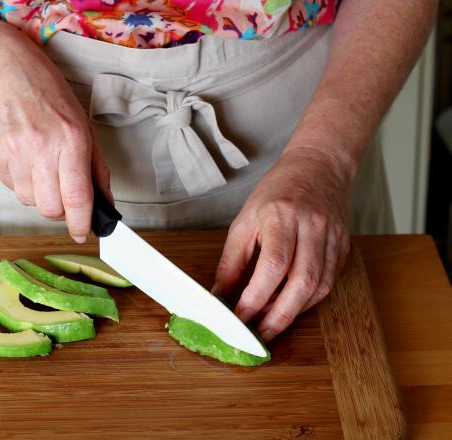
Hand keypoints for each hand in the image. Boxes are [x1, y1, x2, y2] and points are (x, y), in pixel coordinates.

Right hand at [0, 36, 111, 242]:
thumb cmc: (45, 90)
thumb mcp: (82, 123)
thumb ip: (96, 168)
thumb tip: (105, 203)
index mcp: (69, 139)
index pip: (77, 198)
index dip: (81, 223)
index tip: (83, 233)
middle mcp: (40, 149)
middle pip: (51, 209)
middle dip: (62, 210)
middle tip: (65, 193)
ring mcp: (12, 154)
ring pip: (30, 202)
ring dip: (41, 195)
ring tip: (42, 167)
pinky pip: (12, 188)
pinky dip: (23, 183)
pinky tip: (25, 158)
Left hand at [211, 147, 351, 341]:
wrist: (319, 168)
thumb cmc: (277, 191)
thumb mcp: (244, 219)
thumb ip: (232, 259)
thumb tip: (220, 293)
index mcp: (282, 216)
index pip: (272, 265)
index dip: (256, 297)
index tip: (239, 317)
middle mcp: (312, 227)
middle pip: (302, 283)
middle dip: (279, 317)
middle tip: (259, 335)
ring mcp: (332, 238)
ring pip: (319, 287)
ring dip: (293, 312)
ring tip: (270, 322)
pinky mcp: (344, 247)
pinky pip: (329, 282)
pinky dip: (308, 301)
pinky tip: (290, 306)